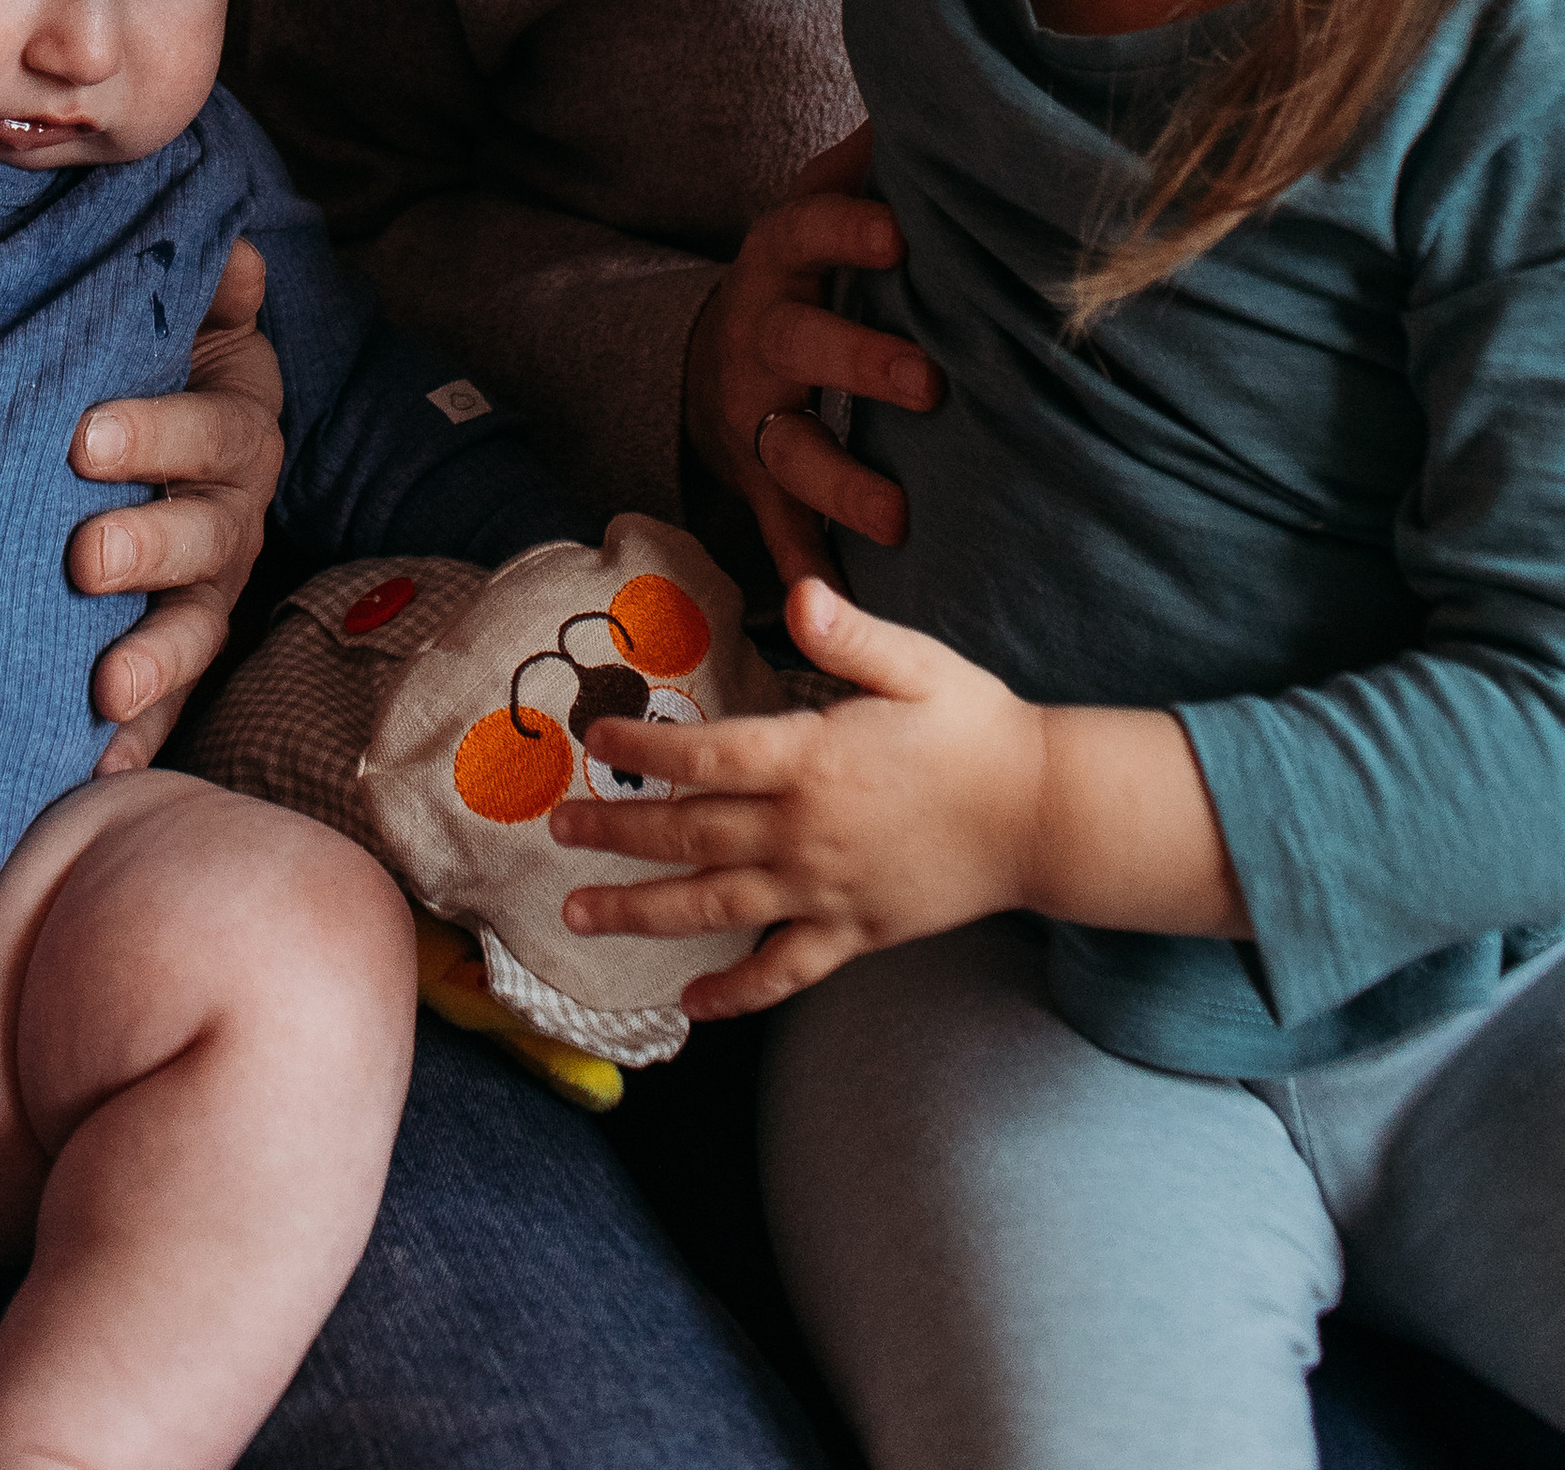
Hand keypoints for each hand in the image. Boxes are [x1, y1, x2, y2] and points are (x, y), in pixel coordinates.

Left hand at [69, 237, 284, 772]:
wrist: (144, 449)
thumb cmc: (147, 369)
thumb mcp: (174, 318)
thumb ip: (200, 286)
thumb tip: (235, 258)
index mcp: (234, 432)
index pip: (214, 430)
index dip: (157, 432)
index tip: (81, 438)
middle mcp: (232, 519)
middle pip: (209, 538)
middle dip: (148, 546)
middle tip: (83, 557)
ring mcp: (206, 595)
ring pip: (197, 630)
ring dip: (155, 661)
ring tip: (105, 686)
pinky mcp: (175, 660)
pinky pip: (169, 708)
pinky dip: (139, 738)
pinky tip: (97, 765)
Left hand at [553, 580, 1049, 1017]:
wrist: (1043, 815)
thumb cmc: (977, 728)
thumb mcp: (917, 664)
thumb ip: (851, 634)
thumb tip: (799, 592)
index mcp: (813, 759)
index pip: (706, 756)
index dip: (643, 749)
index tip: (593, 741)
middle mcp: (806, 832)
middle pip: (690, 833)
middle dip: (616, 832)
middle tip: (556, 832)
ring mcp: (826, 890)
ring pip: (716, 908)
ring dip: (642, 912)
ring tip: (578, 915)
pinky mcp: (854, 935)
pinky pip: (783, 972)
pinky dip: (736, 995)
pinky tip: (691, 1006)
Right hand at [686, 125, 941, 584]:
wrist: (713, 350)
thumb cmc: (803, 270)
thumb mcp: (817, 204)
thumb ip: (865, 157)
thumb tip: (931, 89)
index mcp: (782, 257)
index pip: (808, 228)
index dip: (847, 230)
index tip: (898, 234)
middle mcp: (761, 333)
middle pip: (801, 342)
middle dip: (860, 361)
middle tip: (929, 382)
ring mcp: (755, 412)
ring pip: (793, 448)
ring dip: (843, 484)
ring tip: (900, 518)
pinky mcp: (758, 478)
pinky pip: (778, 530)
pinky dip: (804, 573)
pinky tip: (833, 609)